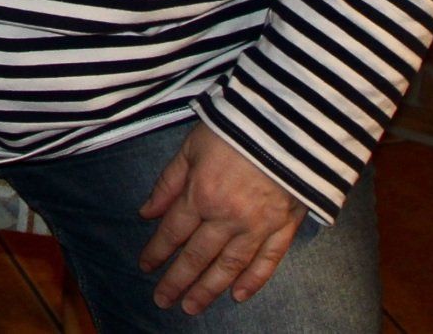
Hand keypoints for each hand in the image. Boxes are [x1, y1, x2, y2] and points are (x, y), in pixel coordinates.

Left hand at [138, 124, 306, 314]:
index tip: (145, 268)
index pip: (173, 232)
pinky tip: (239, 296)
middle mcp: (227, 217)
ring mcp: (258, 226)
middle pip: (197, 256)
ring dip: (209, 289)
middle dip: (178, 281)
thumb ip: (168, 182)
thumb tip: (146, 212)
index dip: (156, 252)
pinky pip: (268, 261)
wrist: (287, 124)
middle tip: (163, 301)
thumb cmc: (233, 127)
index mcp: (200, 194)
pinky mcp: (285, 227)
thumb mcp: (191, 146)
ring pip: (229, 266)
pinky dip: (253, 281)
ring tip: (192, 307)